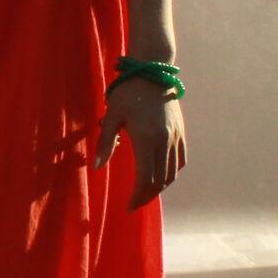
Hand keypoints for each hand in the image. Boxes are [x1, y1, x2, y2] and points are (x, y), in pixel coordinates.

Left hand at [94, 74, 186, 209]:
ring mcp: (175, 137)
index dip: (137, 197)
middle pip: (160, 180)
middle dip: (146, 196)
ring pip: (172, 173)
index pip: (146, 179)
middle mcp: (165, 141)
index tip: (127, 206)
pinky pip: (180, 160)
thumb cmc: (128, 91)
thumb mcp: (112, 116)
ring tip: (145, 193)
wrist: (153, 70)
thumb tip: (97, 166)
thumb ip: (105, 143)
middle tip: (134, 203)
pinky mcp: (181, 132)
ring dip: (159, 187)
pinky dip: (172, 173)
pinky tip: (162, 177)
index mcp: (147, 139)